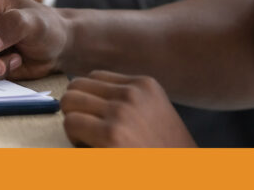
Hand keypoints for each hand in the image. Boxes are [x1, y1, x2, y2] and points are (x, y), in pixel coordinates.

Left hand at [61, 70, 195, 147]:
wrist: (184, 175)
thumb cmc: (165, 153)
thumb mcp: (153, 113)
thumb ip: (127, 100)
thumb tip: (86, 96)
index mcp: (144, 85)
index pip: (94, 77)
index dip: (90, 101)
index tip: (100, 121)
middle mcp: (133, 93)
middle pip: (77, 85)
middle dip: (77, 109)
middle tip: (90, 132)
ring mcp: (122, 111)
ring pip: (69, 101)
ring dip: (74, 122)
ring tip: (92, 141)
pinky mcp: (111, 134)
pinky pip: (70, 123)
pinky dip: (74, 139)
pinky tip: (94, 151)